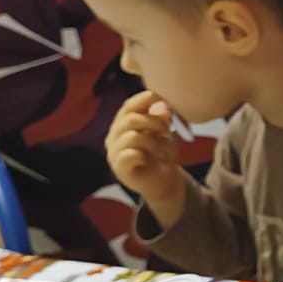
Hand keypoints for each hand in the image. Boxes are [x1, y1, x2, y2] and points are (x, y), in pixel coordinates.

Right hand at [106, 91, 185, 219]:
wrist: (164, 181)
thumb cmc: (163, 153)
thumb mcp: (166, 133)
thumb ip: (162, 119)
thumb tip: (161, 105)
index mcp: (124, 123)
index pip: (129, 106)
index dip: (145, 100)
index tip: (163, 102)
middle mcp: (115, 135)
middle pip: (129, 119)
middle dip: (153, 122)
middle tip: (168, 131)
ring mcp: (114, 152)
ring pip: (131, 137)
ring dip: (152, 141)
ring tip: (160, 149)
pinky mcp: (119, 168)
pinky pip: (129, 155)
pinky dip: (144, 155)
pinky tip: (149, 159)